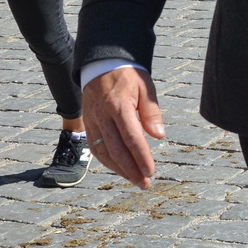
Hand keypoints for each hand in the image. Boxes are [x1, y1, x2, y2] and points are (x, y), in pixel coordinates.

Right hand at [85, 67, 166, 188]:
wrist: (102, 64)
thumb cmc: (128, 76)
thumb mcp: (146, 87)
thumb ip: (151, 112)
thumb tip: (159, 136)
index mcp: (119, 106)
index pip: (132, 138)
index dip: (141, 157)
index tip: (150, 172)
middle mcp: (103, 116)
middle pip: (116, 150)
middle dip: (131, 170)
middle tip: (145, 183)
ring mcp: (92, 121)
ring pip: (103, 152)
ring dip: (118, 170)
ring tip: (134, 180)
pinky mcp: (87, 124)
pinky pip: (94, 147)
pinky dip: (106, 161)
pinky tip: (118, 169)